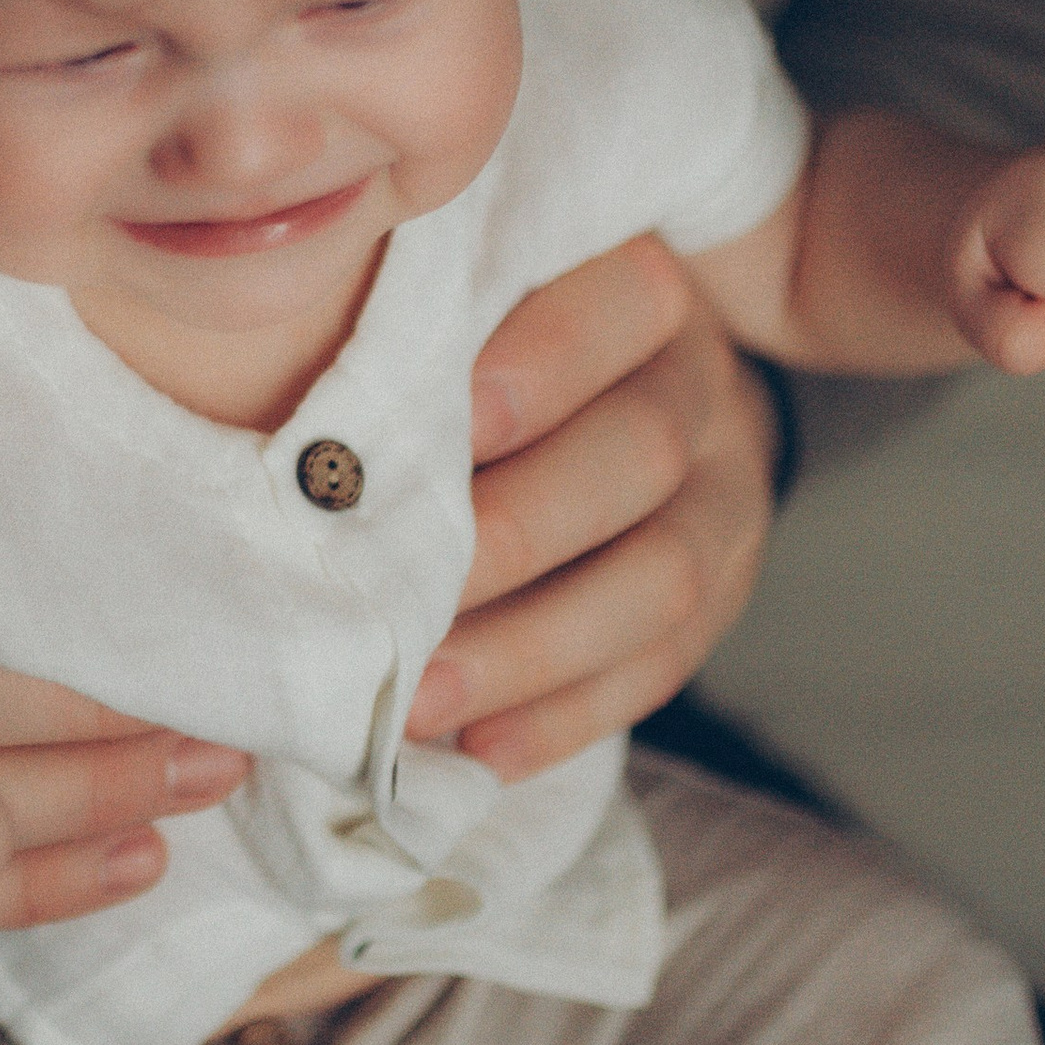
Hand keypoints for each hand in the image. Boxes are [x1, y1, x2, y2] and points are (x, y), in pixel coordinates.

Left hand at [408, 235, 777, 784]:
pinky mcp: (727, 594)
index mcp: (644, 293)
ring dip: (532, 649)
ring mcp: (729, 497)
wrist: (622, 398)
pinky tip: (483, 751)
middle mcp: (704, 389)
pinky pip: (664, 668)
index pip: (629, 304)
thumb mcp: (479, 304)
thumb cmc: (493, 345)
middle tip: (389, 592)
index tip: (437, 416)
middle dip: (513, 531)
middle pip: (642, 452)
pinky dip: (569, 716)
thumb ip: (425, 328)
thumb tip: (315, 429)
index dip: (543, 362)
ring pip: (665, 577)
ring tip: (418, 700)